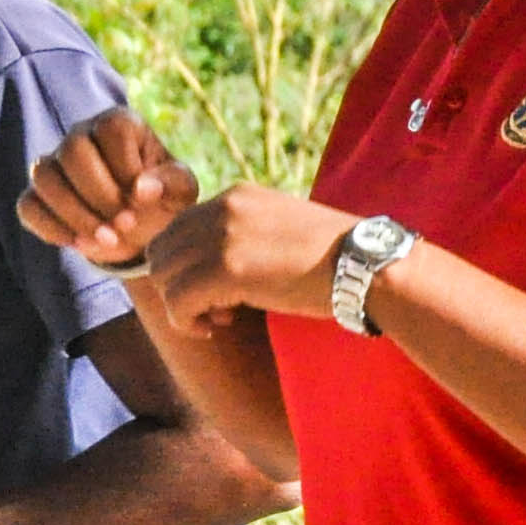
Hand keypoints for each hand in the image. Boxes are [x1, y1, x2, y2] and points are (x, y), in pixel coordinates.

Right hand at [22, 110, 199, 273]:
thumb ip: (170, 184)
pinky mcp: (38, 195)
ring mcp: (55, 163)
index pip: (110, 129)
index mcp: (119, 123)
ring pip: (44, 176)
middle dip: (99, 195)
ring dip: (76, 214)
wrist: (141, 226)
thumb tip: (142, 188)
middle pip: (72, 151)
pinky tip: (81, 244)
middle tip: (125, 225)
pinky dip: (51, 228)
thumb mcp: (181, 191)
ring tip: (108, 240)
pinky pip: (28, 206)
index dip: (125, 168)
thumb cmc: (162, 197)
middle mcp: (81, 135)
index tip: (141, 199)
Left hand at [143, 183, 360, 334]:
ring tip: (218, 319)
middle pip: (161, 250)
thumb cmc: (332, 259)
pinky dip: (186, 322)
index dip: (187, 265)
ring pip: (162, 276)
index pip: (178, 228)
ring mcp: (221, 236)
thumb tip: (210, 269)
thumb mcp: (279, 229)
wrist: (364, 265)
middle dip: (177, 284)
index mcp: (235, 196)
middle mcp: (222, 208)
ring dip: (182, 305)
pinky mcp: (225, 269)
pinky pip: (177, 302)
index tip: (217, 290)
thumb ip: (242, 236)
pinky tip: (215, 328)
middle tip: (214, 308)